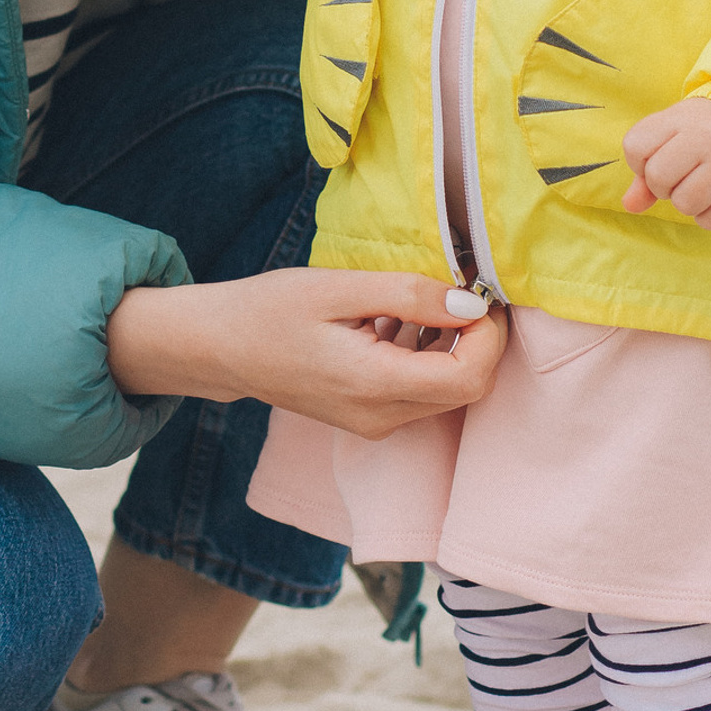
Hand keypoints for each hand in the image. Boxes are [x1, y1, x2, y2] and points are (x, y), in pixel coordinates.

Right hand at [106, 268, 507, 440]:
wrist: (221, 347)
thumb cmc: (271, 309)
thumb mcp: (338, 289)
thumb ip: (407, 296)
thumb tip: (472, 305)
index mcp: (374, 385)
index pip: (468, 378)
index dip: (489, 336)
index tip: (479, 292)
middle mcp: (382, 417)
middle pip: (465, 388)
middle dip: (475, 338)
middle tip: (456, 287)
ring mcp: (376, 423)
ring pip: (446, 391)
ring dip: (449, 343)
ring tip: (414, 298)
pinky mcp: (369, 417)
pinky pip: (419, 391)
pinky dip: (425, 353)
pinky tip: (394, 318)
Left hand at [622, 96, 710, 229]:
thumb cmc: (699, 135)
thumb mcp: (668, 136)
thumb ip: (643, 171)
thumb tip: (629, 206)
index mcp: (678, 119)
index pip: (634, 147)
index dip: (638, 162)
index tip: (657, 157)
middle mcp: (705, 139)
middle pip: (658, 177)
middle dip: (661, 186)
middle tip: (679, 177)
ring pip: (684, 204)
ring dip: (685, 203)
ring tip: (698, 186)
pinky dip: (708, 217)